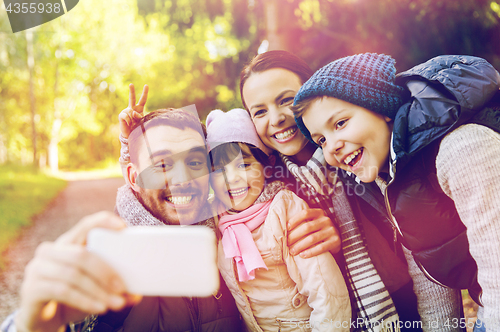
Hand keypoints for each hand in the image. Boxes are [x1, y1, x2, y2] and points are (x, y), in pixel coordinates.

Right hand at [15, 212, 137, 331]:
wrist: (43, 320)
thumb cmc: (73, 297)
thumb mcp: (93, 287)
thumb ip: (112, 286)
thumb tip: (136, 294)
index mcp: (68, 242)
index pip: (85, 225)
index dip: (103, 222)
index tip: (123, 227)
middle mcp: (50, 251)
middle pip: (82, 255)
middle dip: (105, 272)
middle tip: (123, 288)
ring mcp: (37, 268)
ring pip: (73, 275)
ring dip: (98, 291)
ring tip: (117, 303)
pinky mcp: (31, 288)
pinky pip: (63, 291)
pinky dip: (85, 300)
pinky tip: (99, 308)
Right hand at [118, 83, 148, 138]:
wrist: (130, 134)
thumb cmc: (137, 127)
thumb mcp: (141, 121)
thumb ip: (139, 116)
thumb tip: (133, 112)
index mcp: (139, 108)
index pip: (143, 100)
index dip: (144, 93)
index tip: (146, 85)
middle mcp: (132, 108)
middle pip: (132, 98)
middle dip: (131, 91)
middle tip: (131, 84)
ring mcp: (126, 111)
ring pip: (131, 111)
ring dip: (133, 118)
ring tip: (132, 123)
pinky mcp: (121, 115)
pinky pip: (126, 116)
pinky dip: (128, 120)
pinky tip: (128, 123)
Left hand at [287, 208, 340, 257]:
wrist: (335, 241)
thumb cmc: (317, 231)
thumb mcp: (313, 223)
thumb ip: (302, 222)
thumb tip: (282, 228)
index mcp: (319, 212)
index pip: (305, 213)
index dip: (294, 220)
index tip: (286, 228)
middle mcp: (326, 220)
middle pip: (307, 227)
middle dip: (294, 236)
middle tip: (286, 244)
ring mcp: (332, 230)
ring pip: (313, 238)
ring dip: (300, 246)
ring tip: (292, 251)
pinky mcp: (336, 241)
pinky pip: (321, 247)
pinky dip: (310, 252)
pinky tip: (302, 255)